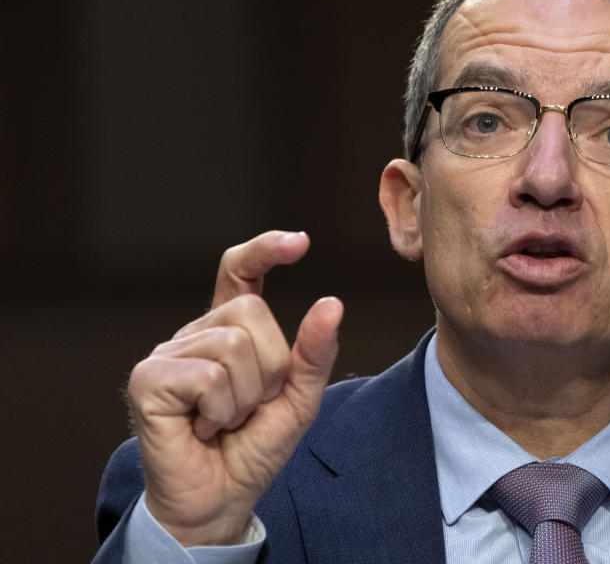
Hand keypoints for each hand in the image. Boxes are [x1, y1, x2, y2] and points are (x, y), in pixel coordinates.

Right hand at [126, 230, 341, 545]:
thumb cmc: (254, 446)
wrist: (222, 498)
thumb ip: (314, 353)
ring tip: (225, 419)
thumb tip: (331, 303)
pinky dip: (220, 409)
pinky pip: (208, 375)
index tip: (299, 243)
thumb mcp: (299, 399)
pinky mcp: (147, 379)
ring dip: (245, 396)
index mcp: (228, 331)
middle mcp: (195, 334)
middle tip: (250, 406)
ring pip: (233, 344)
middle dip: (270, 367)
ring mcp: (167, 354)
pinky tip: (202, 427)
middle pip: (251, 312)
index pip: (239, 272)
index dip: (264, 250)